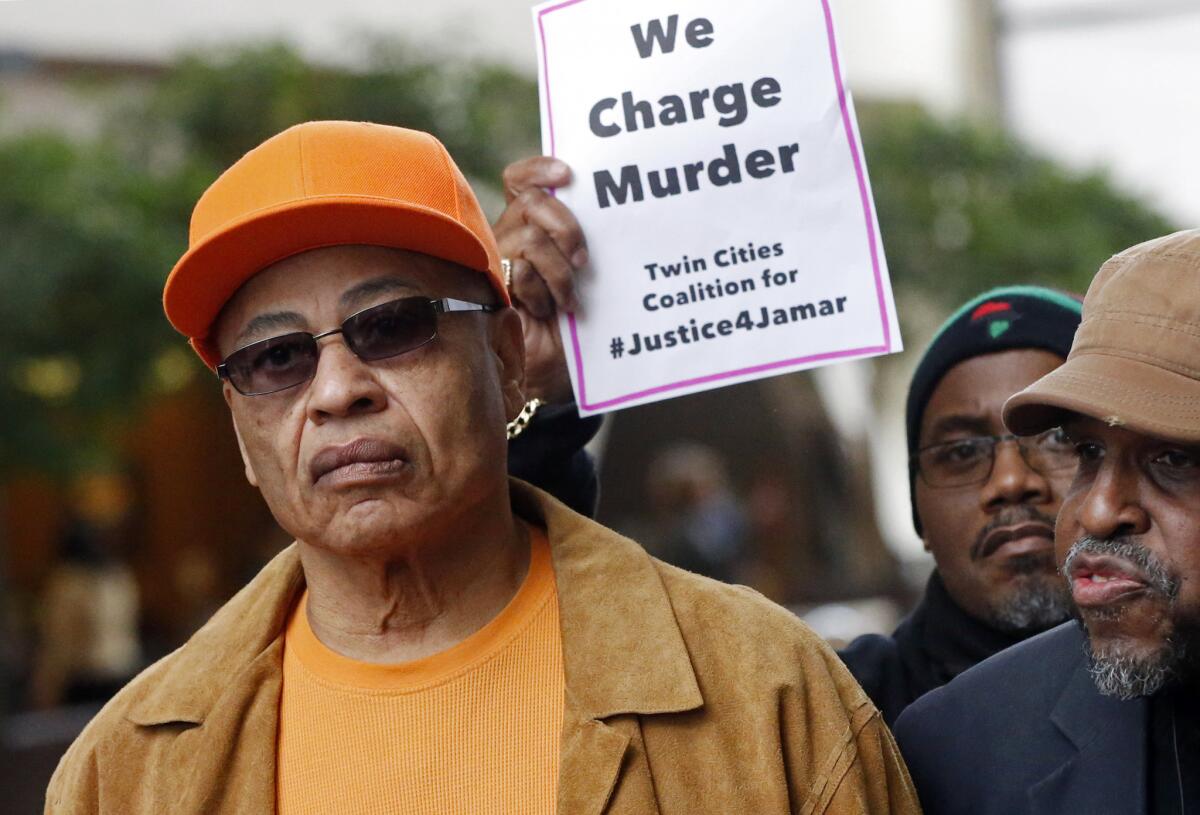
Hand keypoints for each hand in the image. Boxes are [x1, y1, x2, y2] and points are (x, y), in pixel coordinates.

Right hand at [494, 156, 587, 404]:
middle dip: (565, 225)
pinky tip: (549, 312)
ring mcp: (500, 263)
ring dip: (559, 271)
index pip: (522, 181)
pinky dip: (543, 292)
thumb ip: (588, 243)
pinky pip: (520, 271)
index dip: (539, 168)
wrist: (555, 376)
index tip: (569, 174)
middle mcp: (513, 239)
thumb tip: (606, 207)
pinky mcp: (492, 290)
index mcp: (535, 228)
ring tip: (570, 299)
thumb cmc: (577, 329)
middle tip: (584, 261)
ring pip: (529, 239)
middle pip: (531, 202)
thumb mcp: (590, 281)